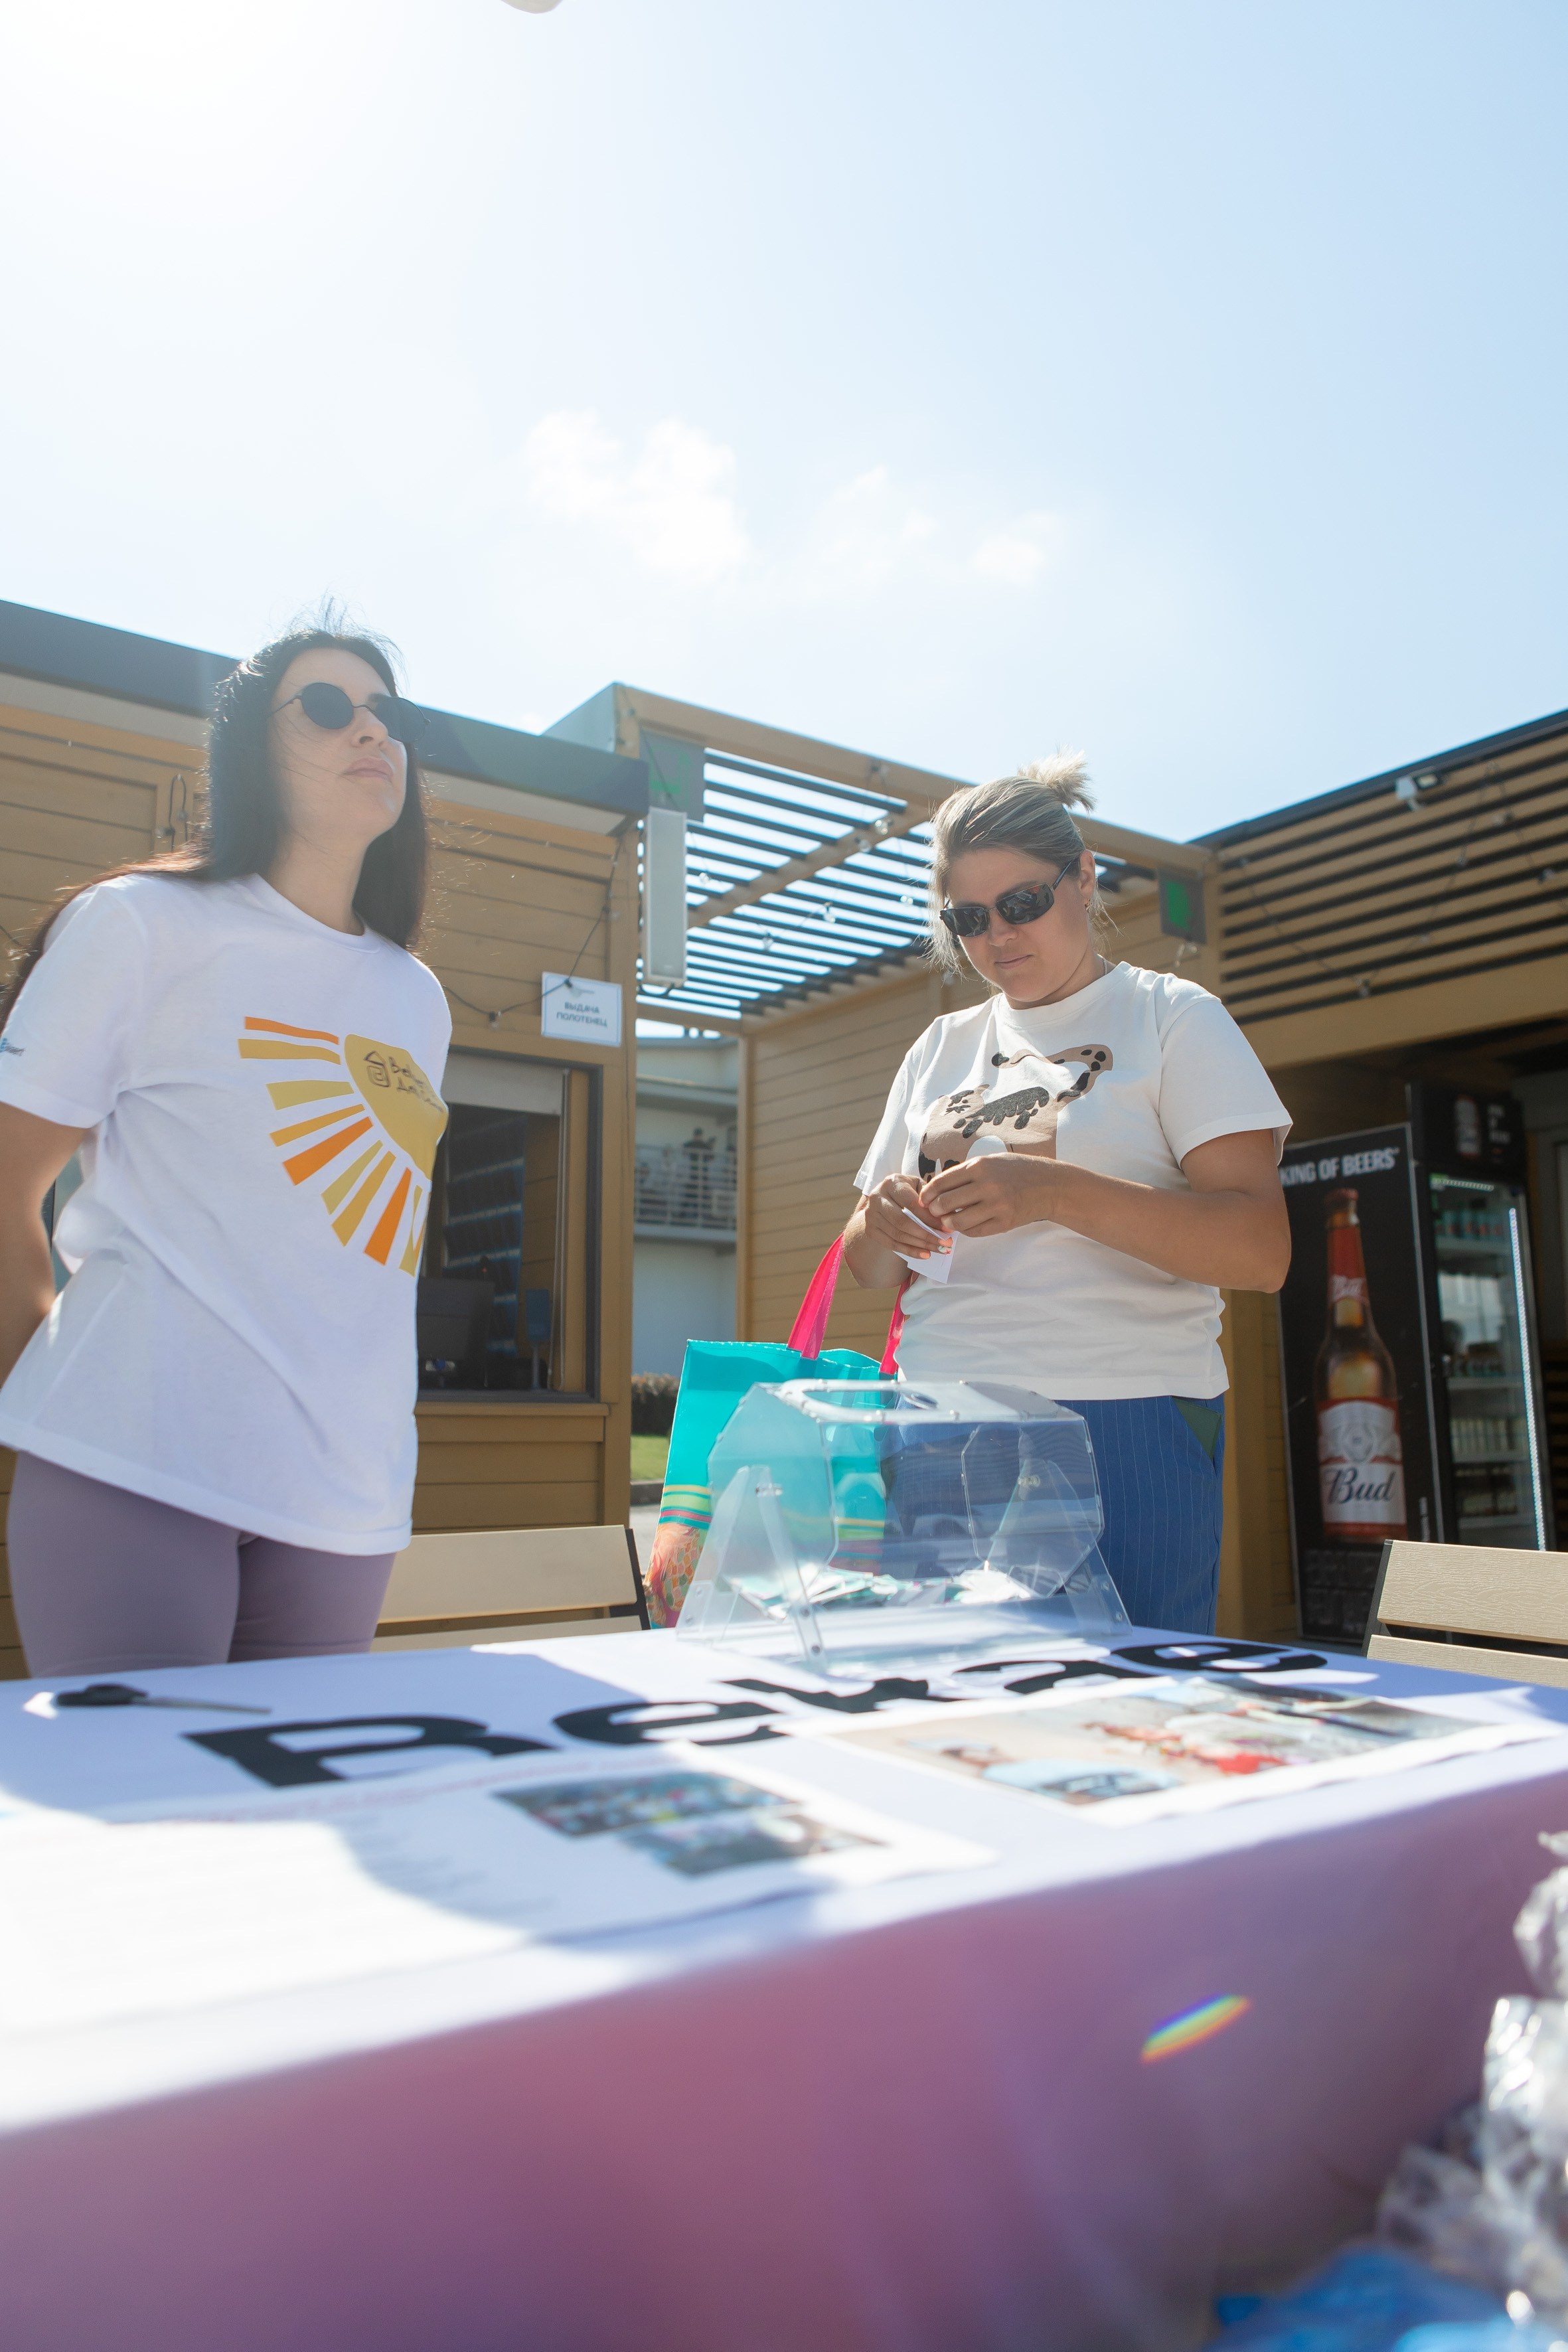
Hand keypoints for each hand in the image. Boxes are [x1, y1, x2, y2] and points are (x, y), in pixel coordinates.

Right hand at [861, 1173, 943, 1258]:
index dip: (930, 1218)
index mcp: (892, 1183)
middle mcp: (877, 1197)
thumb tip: (946, 1216)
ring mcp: (871, 1215)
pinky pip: (892, 1244)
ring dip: (921, 1245)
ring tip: (940, 1249)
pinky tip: (926, 1255)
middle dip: (927, 1235)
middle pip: (903, 1221)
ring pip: (898, 1235)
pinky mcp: (870, 1230)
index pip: (912, 1204)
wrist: (882, 1199)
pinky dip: (910, 1251)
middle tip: (946, 1243)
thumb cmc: (906, 1192)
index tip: (947, 1228)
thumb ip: (929, 1198)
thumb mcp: (917, 1187)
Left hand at [919, 1152, 1060, 1237]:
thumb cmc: (1017, 1171)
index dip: (928, 1193)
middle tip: (934, 1212)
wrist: (1050, 1185)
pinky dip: (965, 1229)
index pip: (941, 1182)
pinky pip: (974, 1231)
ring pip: (957, 1221)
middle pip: (945, 1203)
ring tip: (949, 1219)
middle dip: (934, 1210)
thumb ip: (966, 1173)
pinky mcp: (1004, 1222)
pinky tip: (967, 1224)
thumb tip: (937, 1188)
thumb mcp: (991, 1161)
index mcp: (980, 1166)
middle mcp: (986, 1185)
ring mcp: (996, 1206)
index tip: (924, 1199)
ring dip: (948, 1222)